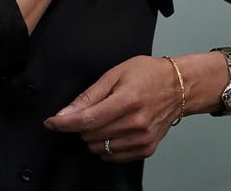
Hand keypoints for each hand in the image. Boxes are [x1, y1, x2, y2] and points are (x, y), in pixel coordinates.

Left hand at [43, 55, 182, 162]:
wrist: (180, 87)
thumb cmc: (149, 74)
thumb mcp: (115, 74)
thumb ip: (89, 95)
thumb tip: (66, 112)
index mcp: (127, 101)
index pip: (86, 120)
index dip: (63, 123)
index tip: (51, 123)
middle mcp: (136, 124)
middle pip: (90, 135)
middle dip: (82, 125)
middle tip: (92, 110)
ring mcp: (142, 139)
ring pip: (99, 148)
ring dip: (94, 136)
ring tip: (107, 118)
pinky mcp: (146, 149)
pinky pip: (113, 156)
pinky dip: (107, 145)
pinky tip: (115, 130)